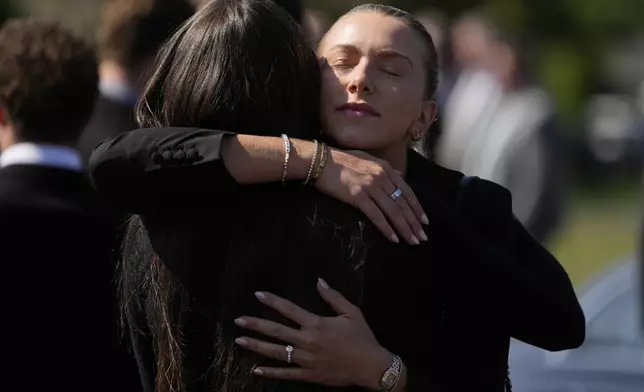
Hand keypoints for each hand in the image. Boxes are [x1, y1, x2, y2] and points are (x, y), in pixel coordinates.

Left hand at [234, 278, 391, 389]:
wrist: (371, 367)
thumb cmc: (362, 338)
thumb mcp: (352, 313)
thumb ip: (334, 297)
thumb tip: (319, 281)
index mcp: (317, 324)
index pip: (290, 309)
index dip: (273, 301)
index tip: (258, 294)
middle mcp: (308, 341)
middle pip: (276, 331)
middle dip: (256, 324)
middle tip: (238, 320)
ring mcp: (306, 360)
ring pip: (276, 352)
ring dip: (256, 346)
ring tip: (240, 341)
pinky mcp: (308, 375)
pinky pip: (285, 373)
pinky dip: (270, 372)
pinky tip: (256, 370)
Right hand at [314, 148, 427, 244]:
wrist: (320, 161)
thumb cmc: (342, 161)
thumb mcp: (368, 160)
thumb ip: (384, 169)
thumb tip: (400, 175)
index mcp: (385, 168)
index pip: (407, 191)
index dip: (417, 208)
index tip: (424, 221)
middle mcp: (381, 177)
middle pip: (402, 203)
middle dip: (414, 222)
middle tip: (422, 237)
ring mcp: (370, 187)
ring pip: (393, 211)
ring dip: (405, 228)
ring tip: (412, 240)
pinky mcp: (358, 196)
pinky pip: (376, 215)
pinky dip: (386, 228)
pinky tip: (393, 238)